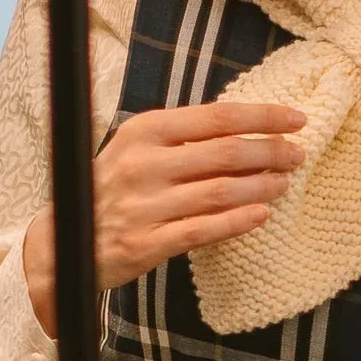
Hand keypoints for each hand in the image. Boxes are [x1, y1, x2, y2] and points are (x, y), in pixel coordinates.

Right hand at [23, 100, 306, 340]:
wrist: (63, 240)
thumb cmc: (112, 188)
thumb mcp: (137, 149)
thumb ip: (184, 139)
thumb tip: (248, 130)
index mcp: (143, 131)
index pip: (217, 117)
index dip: (262, 117)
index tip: (296, 119)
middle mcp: (143, 164)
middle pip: (225, 153)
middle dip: (270, 152)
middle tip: (297, 155)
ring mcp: (144, 205)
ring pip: (220, 191)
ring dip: (261, 186)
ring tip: (283, 183)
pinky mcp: (146, 243)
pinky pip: (203, 230)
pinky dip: (237, 221)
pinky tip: (261, 215)